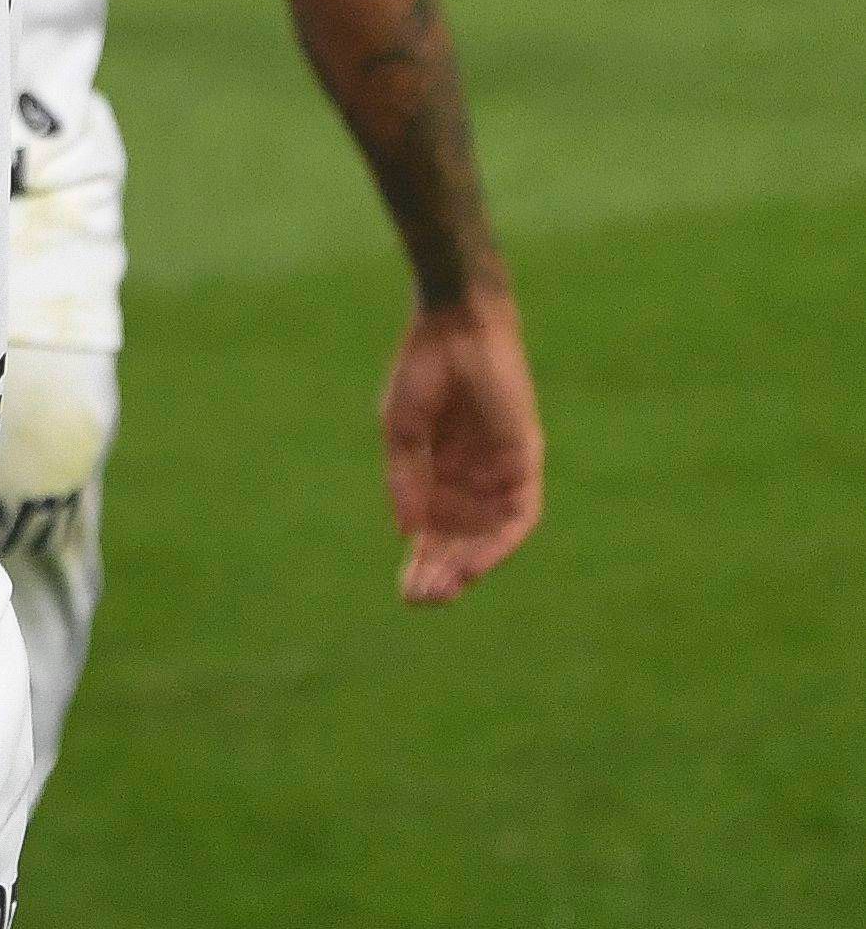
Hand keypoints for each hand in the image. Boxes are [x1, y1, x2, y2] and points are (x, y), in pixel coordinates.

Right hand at [382, 288, 542, 603]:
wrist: (456, 326)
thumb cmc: (423, 369)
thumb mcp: (403, 430)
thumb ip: (407, 479)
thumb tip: (405, 532)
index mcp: (441, 470)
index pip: (436, 530)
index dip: (422, 561)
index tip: (406, 593)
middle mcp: (475, 478)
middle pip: (462, 540)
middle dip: (441, 571)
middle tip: (419, 601)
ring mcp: (502, 472)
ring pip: (489, 536)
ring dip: (467, 566)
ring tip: (440, 591)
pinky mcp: (525, 462)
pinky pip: (518, 516)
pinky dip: (496, 543)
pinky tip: (471, 563)